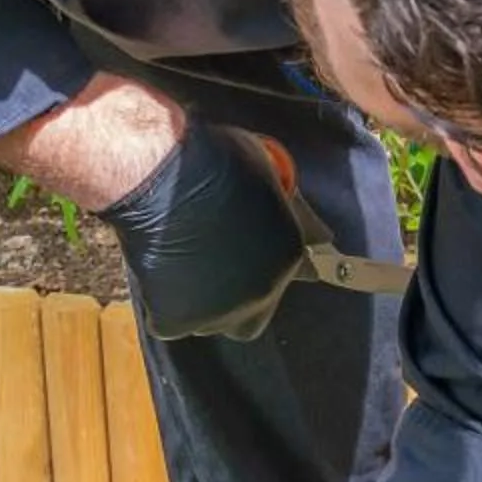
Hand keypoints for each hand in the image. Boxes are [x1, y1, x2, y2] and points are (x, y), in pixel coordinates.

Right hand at [97, 122, 316, 340]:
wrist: (156, 171)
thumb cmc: (212, 160)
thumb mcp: (271, 175)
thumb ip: (297, 213)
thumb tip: (325, 238)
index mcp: (289, 256)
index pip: (297, 276)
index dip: (272, 266)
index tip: (254, 259)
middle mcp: (261, 292)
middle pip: (254, 316)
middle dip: (240, 298)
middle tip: (216, 265)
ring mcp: (218, 312)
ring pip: (211, 321)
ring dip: (202, 301)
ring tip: (183, 260)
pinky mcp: (176, 321)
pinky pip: (171, 321)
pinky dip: (164, 302)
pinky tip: (157, 268)